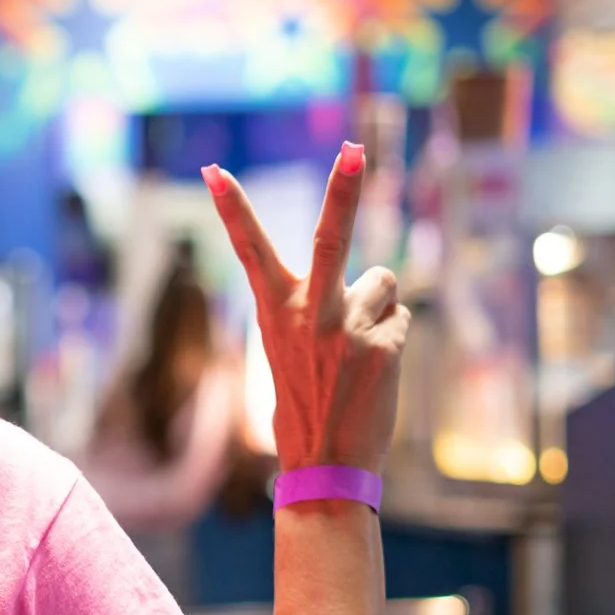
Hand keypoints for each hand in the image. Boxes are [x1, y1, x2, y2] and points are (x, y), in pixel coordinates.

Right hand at [205, 144, 407, 474]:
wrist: (325, 466)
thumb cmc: (307, 405)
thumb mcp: (291, 350)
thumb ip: (317, 308)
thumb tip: (379, 279)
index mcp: (275, 311)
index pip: (249, 250)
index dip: (231, 208)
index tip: (212, 170)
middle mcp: (308, 314)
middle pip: (329, 239)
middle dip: (344, 189)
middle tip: (355, 148)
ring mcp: (346, 329)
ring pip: (384, 284)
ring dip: (381, 310)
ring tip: (359, 354)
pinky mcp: (382, 347)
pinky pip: (402, 319)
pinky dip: (395, 341)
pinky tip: (375, 374)